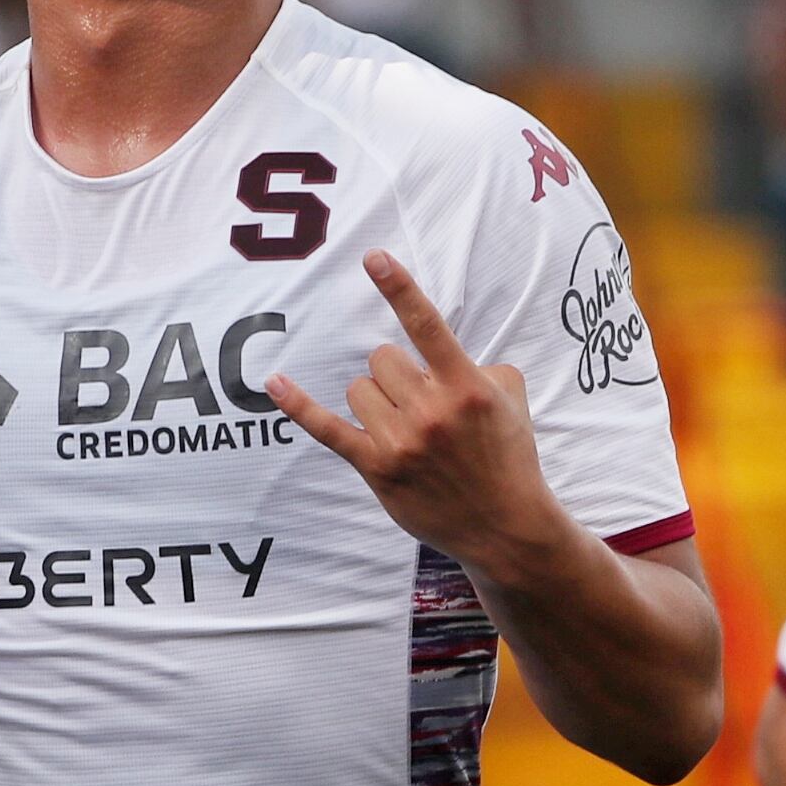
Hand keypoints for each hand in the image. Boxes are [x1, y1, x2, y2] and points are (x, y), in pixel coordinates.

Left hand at [267, 253, 559, 574]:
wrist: (506, 527)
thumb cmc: (509, 457)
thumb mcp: (511, 401)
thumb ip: (480, 365)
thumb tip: (442, 355)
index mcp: (467, 387)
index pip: (427, 327)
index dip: (399, 289)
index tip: (373, 258)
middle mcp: (431, 411)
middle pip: (382, 359)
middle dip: (398, 375)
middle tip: (424, 406)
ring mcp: (401, 442)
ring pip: (359, 389)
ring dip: (378, 400)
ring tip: (408, 429)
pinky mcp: (378, 469)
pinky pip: (328, 428)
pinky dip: (298, 405)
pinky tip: (274, 382)